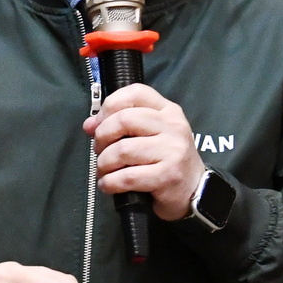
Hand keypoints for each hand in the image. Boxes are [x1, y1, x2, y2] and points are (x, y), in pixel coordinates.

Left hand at [84, 83, 203, 221]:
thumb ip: (122, 125)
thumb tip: (89, 124)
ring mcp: (173, 150)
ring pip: (123, 150)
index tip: (98, 123)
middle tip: (100, 151)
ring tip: (104, 171)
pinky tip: (109, 185)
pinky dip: (110, 182)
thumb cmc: (166, 159)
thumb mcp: (150, 135)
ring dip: (104, 163)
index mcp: (168, 110)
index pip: (135, 93)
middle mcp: (172, 126)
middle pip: (124, 120)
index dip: (109, 105)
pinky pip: (128, 177)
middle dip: (102, 137)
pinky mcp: (168, 175)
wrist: (193, 189)